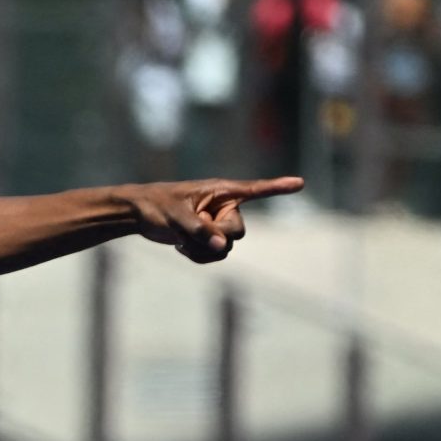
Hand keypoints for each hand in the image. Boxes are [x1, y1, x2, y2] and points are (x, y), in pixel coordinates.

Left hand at [128, 177, 303, 262]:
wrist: (140, 214)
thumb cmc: (157, 205)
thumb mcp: (176, 217)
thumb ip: (199, 230)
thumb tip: (221, 246)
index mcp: (221, 191)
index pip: (255, 189)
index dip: (277, 188)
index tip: (300, 183)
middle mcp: (224, 206)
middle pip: (238, 232)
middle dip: (216, 237)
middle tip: (192, 230)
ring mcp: (217, 223)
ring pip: (227, 248)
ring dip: (205, 251)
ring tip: (183, 240)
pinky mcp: (209, 237)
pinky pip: (216, 255)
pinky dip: (200, 256)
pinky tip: (183, 248)